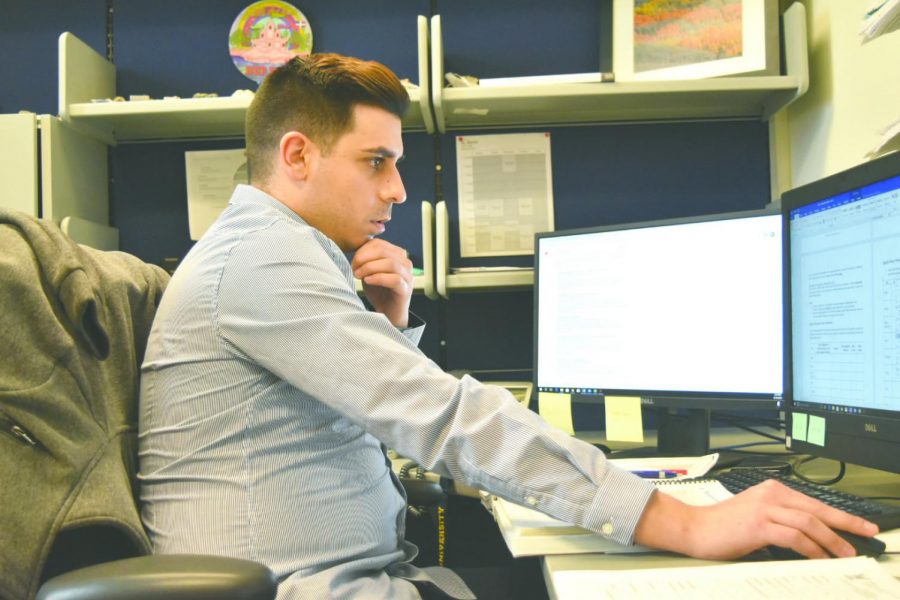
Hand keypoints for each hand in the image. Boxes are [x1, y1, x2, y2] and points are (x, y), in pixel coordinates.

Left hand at [351, 238, 412, 327]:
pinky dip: (378, 278)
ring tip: (358, 275)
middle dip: (365, 258)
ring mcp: (408, 276)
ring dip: (370, 267)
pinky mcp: (406, 290)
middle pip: (384, 251)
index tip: (353, 263)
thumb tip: (356, 251)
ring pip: (390, 263)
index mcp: (396, 255)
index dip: (363, 251)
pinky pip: (394, 279)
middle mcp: (405, 263)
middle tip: (354, 269)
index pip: (379, 244)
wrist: (386, 314)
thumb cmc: (378, 291)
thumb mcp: (369, 271)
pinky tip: (367, 281)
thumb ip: (366, 259)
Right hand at [634, 479, 878, 559]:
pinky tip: (820, 557)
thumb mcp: (757, 515)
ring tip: (846, 553)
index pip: (814, 502)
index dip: (841, 515)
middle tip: (866, 534)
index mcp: (772, 489)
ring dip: (832, 540)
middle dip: (846, 524)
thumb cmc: (723, 525)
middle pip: (817, 509)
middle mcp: (770, 495)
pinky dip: (811, 548)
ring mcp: (764, 508)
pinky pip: (794, 536)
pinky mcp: (758, 525)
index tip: (860, 525)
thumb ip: (781, 518)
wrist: (694, 527)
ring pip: (809, 522)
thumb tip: (814, 537)